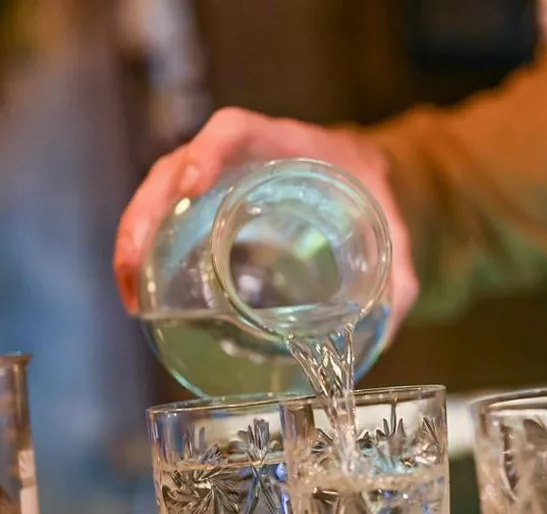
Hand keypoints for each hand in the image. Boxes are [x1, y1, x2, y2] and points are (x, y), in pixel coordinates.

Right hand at [114, 107, 417, 337]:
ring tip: (132, 293)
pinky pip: (174, 223)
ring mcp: (225, 185)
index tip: (192, 187)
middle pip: (179, 169)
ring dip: (137, 239)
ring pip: (165, 198)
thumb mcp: (394, 239)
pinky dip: (153, 254)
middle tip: (136, 270)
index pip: (236, 131)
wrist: (369, 192)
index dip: (208, 151)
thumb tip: (386, 331)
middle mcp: (247, 162)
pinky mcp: (217, 212)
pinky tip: (147, 294)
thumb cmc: (377, 205)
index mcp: (291, 150)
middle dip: (148, 214)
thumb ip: (397, 282)